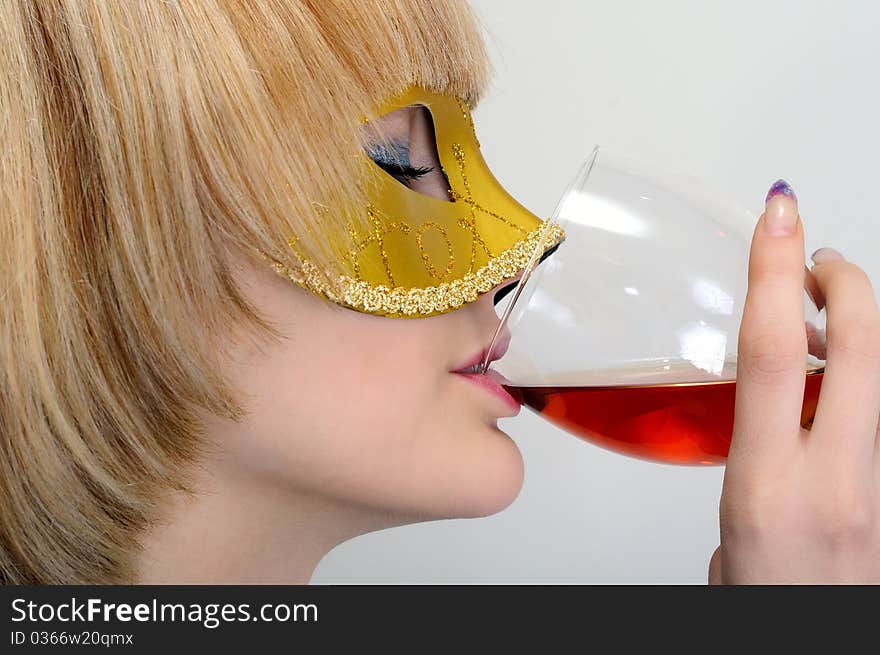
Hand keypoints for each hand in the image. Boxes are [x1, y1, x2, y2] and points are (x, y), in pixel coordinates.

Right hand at [709, 180, 879, 583]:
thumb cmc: (769, 613)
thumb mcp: (726, 551)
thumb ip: (745, 493)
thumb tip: (761, 459)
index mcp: (771, 488)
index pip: (777, 351)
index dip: (774, 271)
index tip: (778, 215)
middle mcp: (838, 481)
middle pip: (867, 347)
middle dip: (850, 280)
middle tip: (818, 253)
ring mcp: (879, 489)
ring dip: (861, 330)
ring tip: (830, 309)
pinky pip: (878, 420)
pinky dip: (864, 383)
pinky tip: (844, 387)